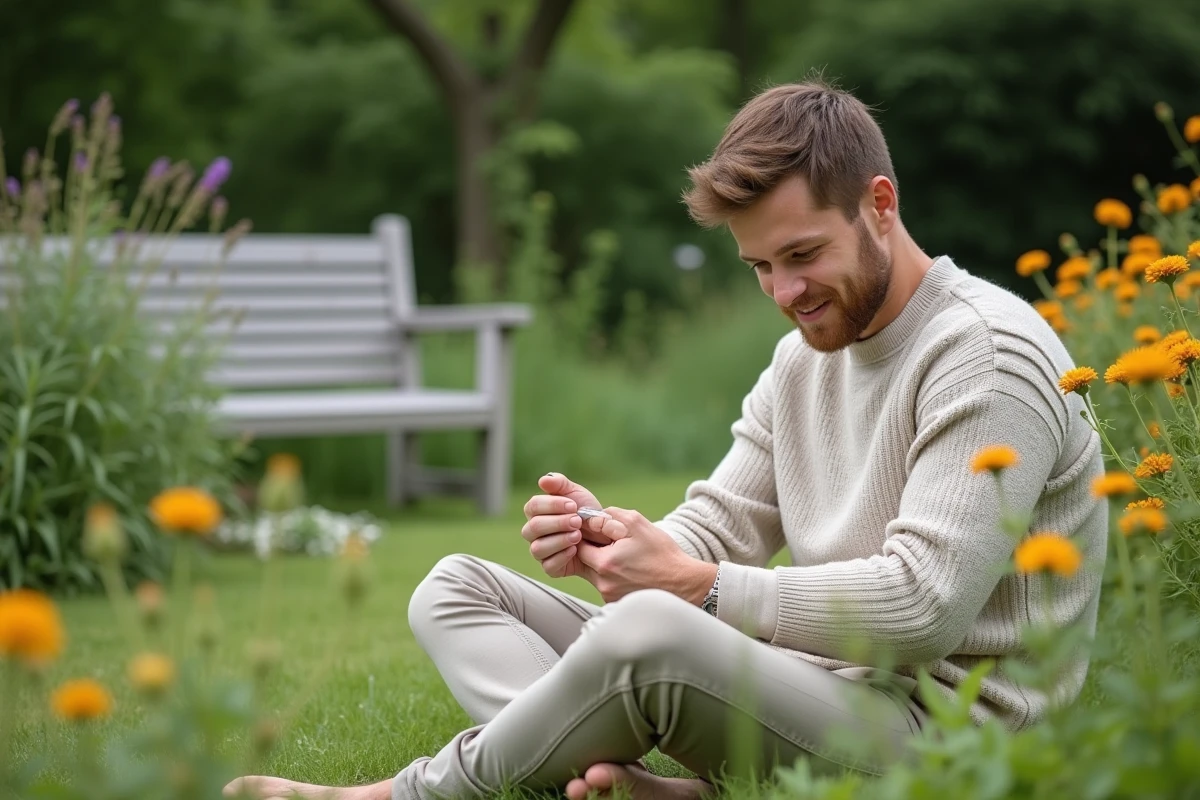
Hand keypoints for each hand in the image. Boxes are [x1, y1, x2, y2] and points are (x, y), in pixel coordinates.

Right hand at [522, 473, 612, 578]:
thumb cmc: (587, 512)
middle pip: (533, 528)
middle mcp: (534, 532)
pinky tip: (575, 550)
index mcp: (537, 512)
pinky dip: (562, 557)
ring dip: (559, 540)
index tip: (573, 506)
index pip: (533, 506)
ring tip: (578, 535)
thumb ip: (560, 484)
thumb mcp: (576, 494)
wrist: (604, 534)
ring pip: (537, 548)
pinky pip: (548, 565)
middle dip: (558, 523)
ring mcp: (540, 550)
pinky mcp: (551, 567)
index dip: (552, 505)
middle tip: (577, 521)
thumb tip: (543, 480)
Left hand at [575, 506, 699, 603]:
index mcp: (605, 564)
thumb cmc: (663, 554)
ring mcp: (609, 596)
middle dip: (594, 550)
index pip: (579, 546)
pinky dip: (612, 577)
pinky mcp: (616, 603)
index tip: (601, 532)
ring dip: (603, 563)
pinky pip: (605, 585)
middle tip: (613, 543)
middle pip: (584, 562)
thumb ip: (611, 516)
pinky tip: (630, 571)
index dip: (588, 535)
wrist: (684, 583)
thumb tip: (592, 518)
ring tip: (626, 557)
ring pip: (594, 574)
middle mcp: (603, 584)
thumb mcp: (638, 524)